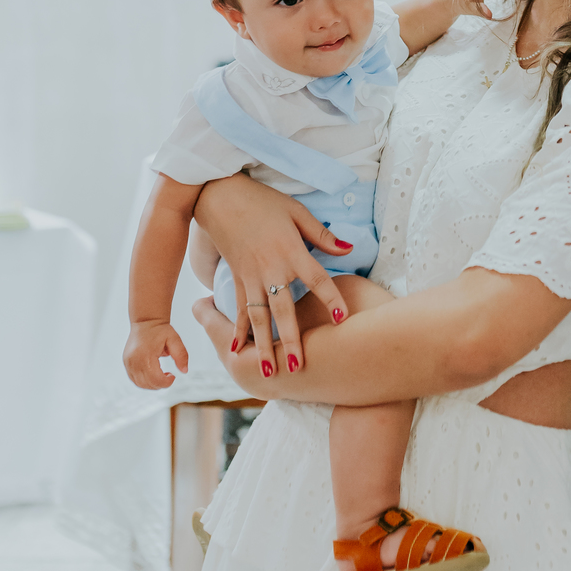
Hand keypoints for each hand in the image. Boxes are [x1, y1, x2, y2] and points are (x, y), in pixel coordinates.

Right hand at [123, 319, 188, 390]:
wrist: (146, 321)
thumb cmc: (160, 330)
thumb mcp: (175, 340)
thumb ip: (181, 355)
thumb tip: (184, 371)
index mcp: (145, 355)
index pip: (155, 379)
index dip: (166, 382)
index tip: (172, 376)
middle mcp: (134, 361)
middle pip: (147, 384)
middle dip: (160, 384)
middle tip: (168, 376)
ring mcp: (128, 363)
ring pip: (139, 384)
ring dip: (152, 384)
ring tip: (161, 375)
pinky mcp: (126, 363)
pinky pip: (134, 379)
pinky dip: (144, 381)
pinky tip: (153, 375)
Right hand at [194, 174, 354, 379]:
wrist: (221, 197)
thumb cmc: (264, 201)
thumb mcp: (296, 212)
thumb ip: (322, 235)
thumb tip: (349, 248)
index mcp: (291, 251)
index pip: (317, 279)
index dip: (331, 299)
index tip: (343, 319)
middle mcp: (271, 269)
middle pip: (284, 310)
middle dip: (291, 340)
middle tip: (298, 367)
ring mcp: (251, 276)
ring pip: (259, 318)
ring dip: (263, 346)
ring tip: (268, 373)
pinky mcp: (236, 278)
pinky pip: (239, 309)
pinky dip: (238, 330)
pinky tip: (236, 351)